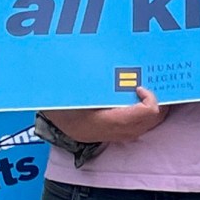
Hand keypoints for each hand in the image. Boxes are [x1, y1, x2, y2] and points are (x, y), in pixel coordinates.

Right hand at [45, 88, 168, 144]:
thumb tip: (127, 64)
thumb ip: (102, 77)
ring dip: (151, 111)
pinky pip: (134, 129)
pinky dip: (142, 115)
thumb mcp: (76, 84)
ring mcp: (106, 136)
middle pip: (146, 124)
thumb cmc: (57, 95)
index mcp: (99, 120)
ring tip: (150, 92)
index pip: (141, 115)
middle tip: (153, 87)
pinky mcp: (106, 134)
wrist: (42, 110)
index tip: (141, 86)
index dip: (150, 100)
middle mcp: (105, 132)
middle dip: (157, 105)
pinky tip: (138, 99)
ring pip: (143, 128)